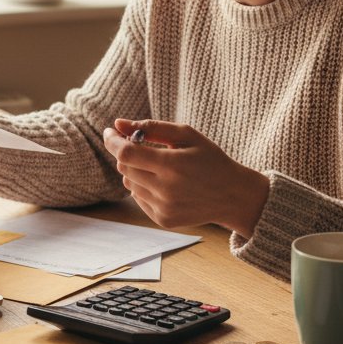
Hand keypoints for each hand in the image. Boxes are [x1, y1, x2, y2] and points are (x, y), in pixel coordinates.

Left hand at [102, 119, 268, 235]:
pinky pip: (138, 199)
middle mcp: (166, 190)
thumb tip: (119, 124)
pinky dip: (143, 188)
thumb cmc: (210, 160)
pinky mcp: (163, 220)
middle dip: (127, 154)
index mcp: (172, 165)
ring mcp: (163, 208)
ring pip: (129, 183)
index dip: (113, 141)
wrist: (233, 196)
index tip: (110, 132)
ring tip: (160, 168)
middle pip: (125, 167)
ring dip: (136, 171)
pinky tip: (165, 184)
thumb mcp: (187, 135)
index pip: (126, 153)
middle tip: (142, 147)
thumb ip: (152, 127)